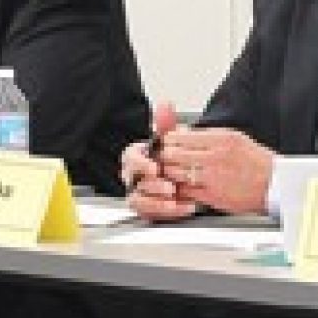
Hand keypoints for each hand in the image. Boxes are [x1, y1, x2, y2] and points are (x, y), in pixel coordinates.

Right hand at [122, 102, 196, 221]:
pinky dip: (168, 212)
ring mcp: (140, 194)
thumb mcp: (172, 140)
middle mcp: (135, 177)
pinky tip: (185, 207)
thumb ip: (167, 124)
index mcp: (137, 157)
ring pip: (138, 201)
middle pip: (134, 182)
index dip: (141, 164)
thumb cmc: (173, 157)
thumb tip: (166, 104)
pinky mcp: (149, 209)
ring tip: (176, 200)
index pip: (130, 159)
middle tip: (170, 187)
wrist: (186, 175)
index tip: (155, 168)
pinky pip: (152, 214)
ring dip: (157, 202)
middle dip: (152, 186)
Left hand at [158, 126, 273, 214]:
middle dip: (165, 156)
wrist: (274, 185)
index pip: (179, 136)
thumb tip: (182, 131)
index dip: (168, 140)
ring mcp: (213, 178)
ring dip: (170, 172)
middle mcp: (216, 157)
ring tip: (174, 170)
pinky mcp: (212, 196)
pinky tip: (184, 184)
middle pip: (172, 154)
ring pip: (175, 173)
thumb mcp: (234, 138)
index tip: (168, 142)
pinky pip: (185, 191)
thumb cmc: (256, 162)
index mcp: (221, 139)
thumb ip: (207, 135)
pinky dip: (180, 188)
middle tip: (166, 157)